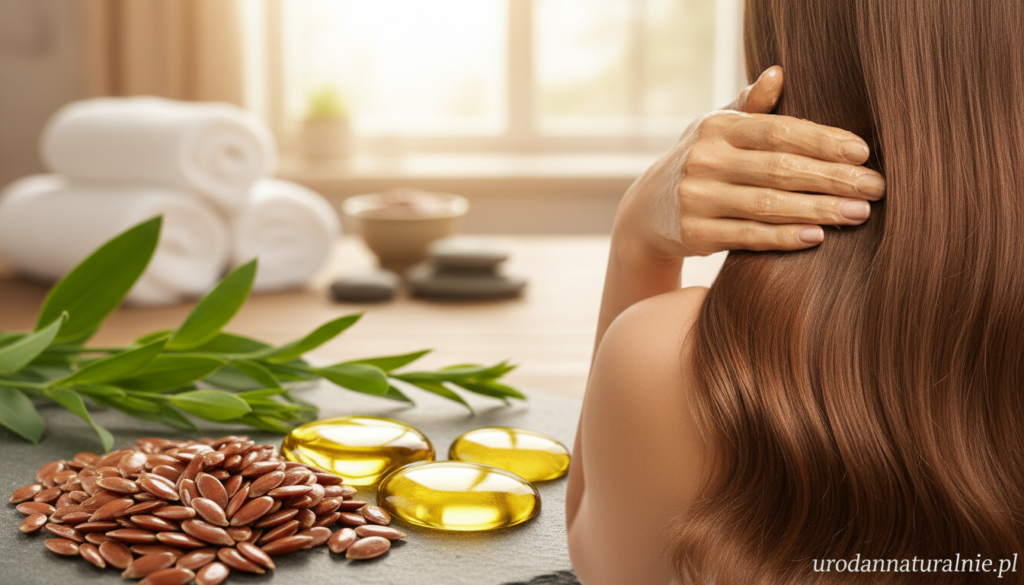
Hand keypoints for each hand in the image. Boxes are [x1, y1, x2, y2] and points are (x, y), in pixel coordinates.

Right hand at [614, 66, 885, 259]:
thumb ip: (750, 106)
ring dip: (818, 210)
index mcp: (717, 129)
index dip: (823, 141)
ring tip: (858, 213)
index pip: (778, 131)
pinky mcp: (695, 234)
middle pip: (779, 169)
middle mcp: (704, 161)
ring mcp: (697, 199)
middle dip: (832, 178)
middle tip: (875, 188)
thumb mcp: (716, 129)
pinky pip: (747, 236)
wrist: (645, 210)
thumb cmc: (699, 162)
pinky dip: (783, 237)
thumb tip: (778, 73)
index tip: (863, 152)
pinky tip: (816, 237)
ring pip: (767, 205)